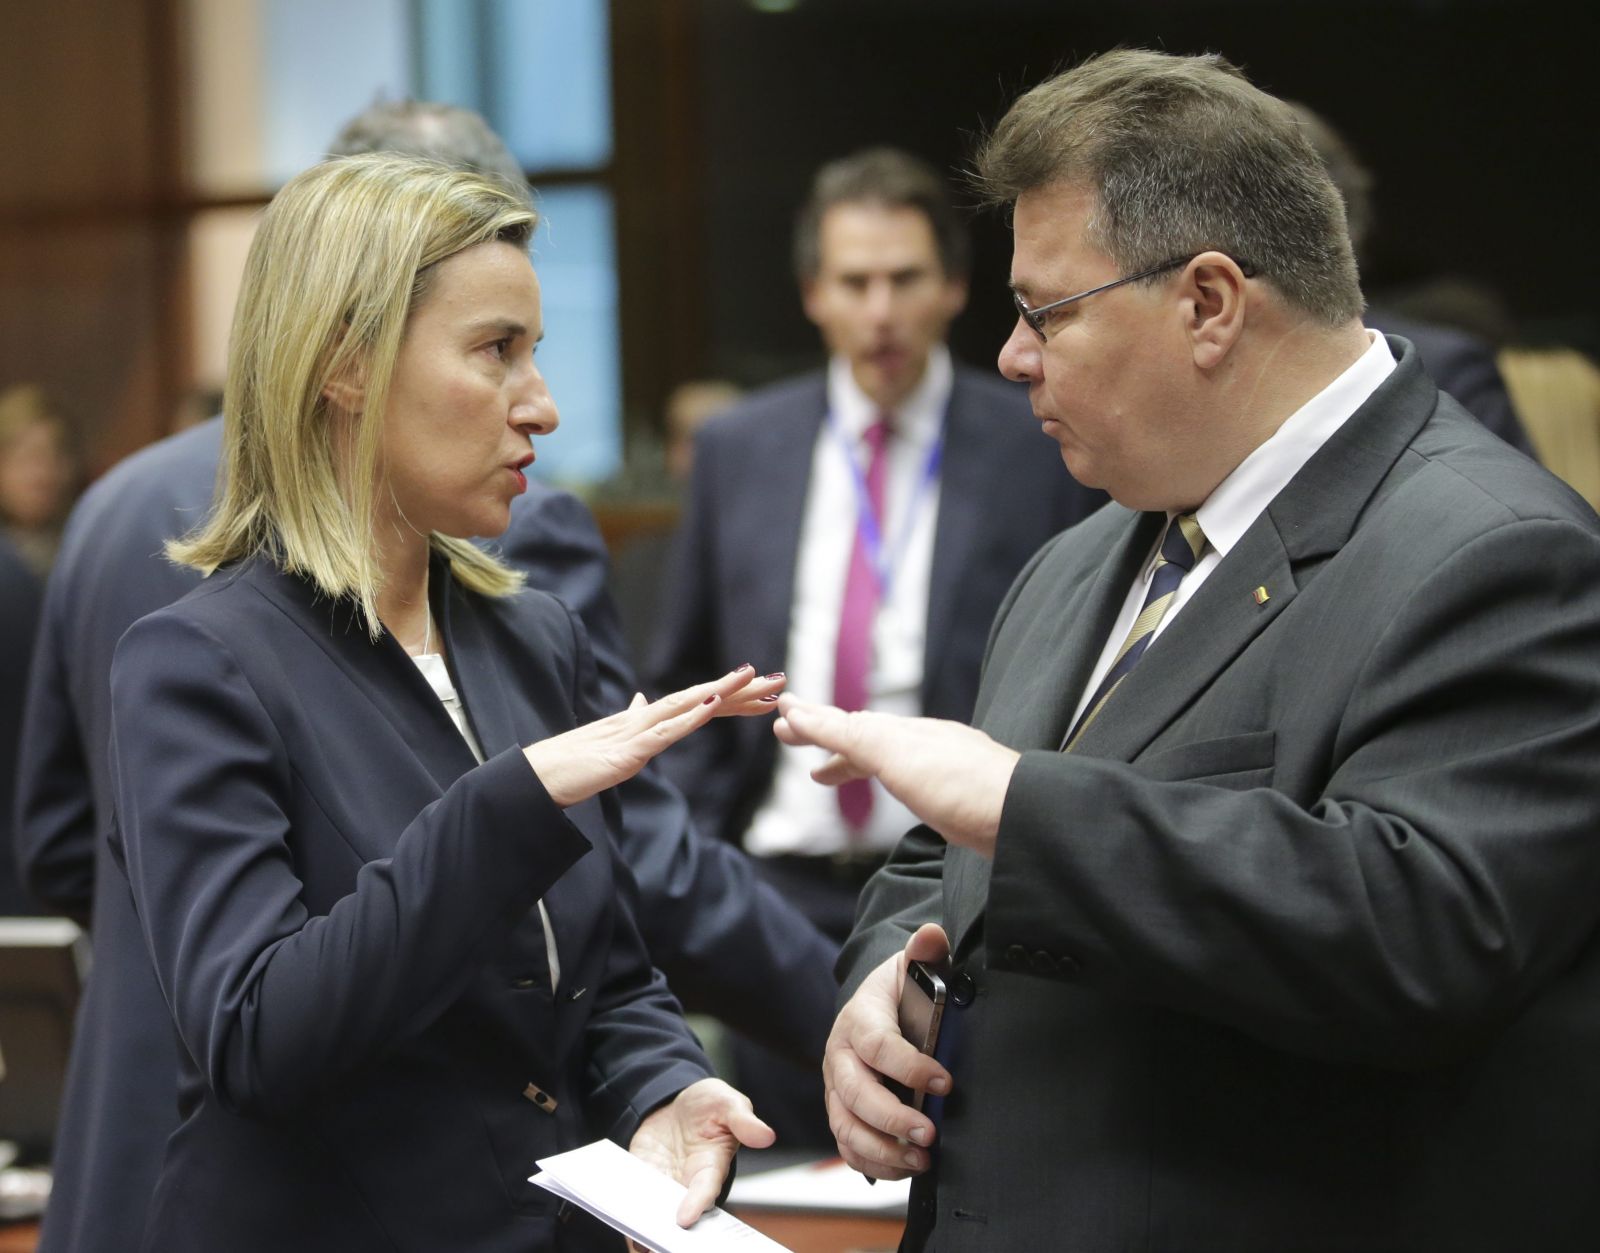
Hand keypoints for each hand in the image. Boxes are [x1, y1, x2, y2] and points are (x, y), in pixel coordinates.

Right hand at [525, 666, 783, 807]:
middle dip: (741, 690)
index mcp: (641, 721)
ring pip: (685, 707)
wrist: (533, 781)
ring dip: (722, 692)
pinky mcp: (625, 753)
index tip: (764, 692)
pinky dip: (689, 717)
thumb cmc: (568, 766)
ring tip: (753, 679)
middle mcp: (641, 719)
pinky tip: (711, 705)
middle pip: (699, 698)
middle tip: (779, 679)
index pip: (695, 703)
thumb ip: (629, 722)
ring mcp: (633, 734)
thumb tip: (641, 700)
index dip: (731, 696)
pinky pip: (663, 732)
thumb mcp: (608, 744)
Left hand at [629, 1077, 774, 1226]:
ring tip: (635, 1241)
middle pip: (680, 1215)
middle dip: (671, 1232)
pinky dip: (624, 1210)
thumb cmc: (709, 1106)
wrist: (677, 1101)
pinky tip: (615, 1215)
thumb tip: (766, 1135)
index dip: (696, 1205)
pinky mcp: (642, 1176)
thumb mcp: (727, 1103)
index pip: (705, 1191)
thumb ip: (743, 1121)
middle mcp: (687, 1183)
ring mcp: (664, 1182)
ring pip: (655, 1213)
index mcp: (712, 1167)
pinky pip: (633, 1197)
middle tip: (656, 1245)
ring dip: (644, 1228)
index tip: (684, 1219)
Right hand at [774, 695, 1018, 856]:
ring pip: (886, 757)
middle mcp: (923, 744)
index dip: (812, 723)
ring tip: (827, 773)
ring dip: (852, 760)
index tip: (780, 719)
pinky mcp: (958, 795)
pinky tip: (893, 788)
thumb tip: (797, 711)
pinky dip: (883, 777)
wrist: (1022, 817)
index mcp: (905, 732)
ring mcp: (943, 768)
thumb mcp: (893, 754)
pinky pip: (906, 776)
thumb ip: (847, 734)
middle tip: (791, 742)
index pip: (847, 723)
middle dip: (827, 738)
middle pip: (865, 736)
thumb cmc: (961, 785)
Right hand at [824, 924, 951, 1179]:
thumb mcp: (912, 966)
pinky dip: (872, 1163)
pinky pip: (847, 1145)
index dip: (910, 1066)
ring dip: (882, 1149)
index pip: (878, 1045)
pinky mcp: (841, 1112)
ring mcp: (836, 1088)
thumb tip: (932, 934)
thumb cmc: (899, 990)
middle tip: (928, 1133)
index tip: (945, 1081)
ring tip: (922, 1159)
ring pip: (845, 1126)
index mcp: (859, 1019)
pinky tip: (905, 1169)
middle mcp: (839, 1056)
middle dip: (891, 1118)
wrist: (875, 1007)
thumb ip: (925, 952)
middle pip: (855, 1092)